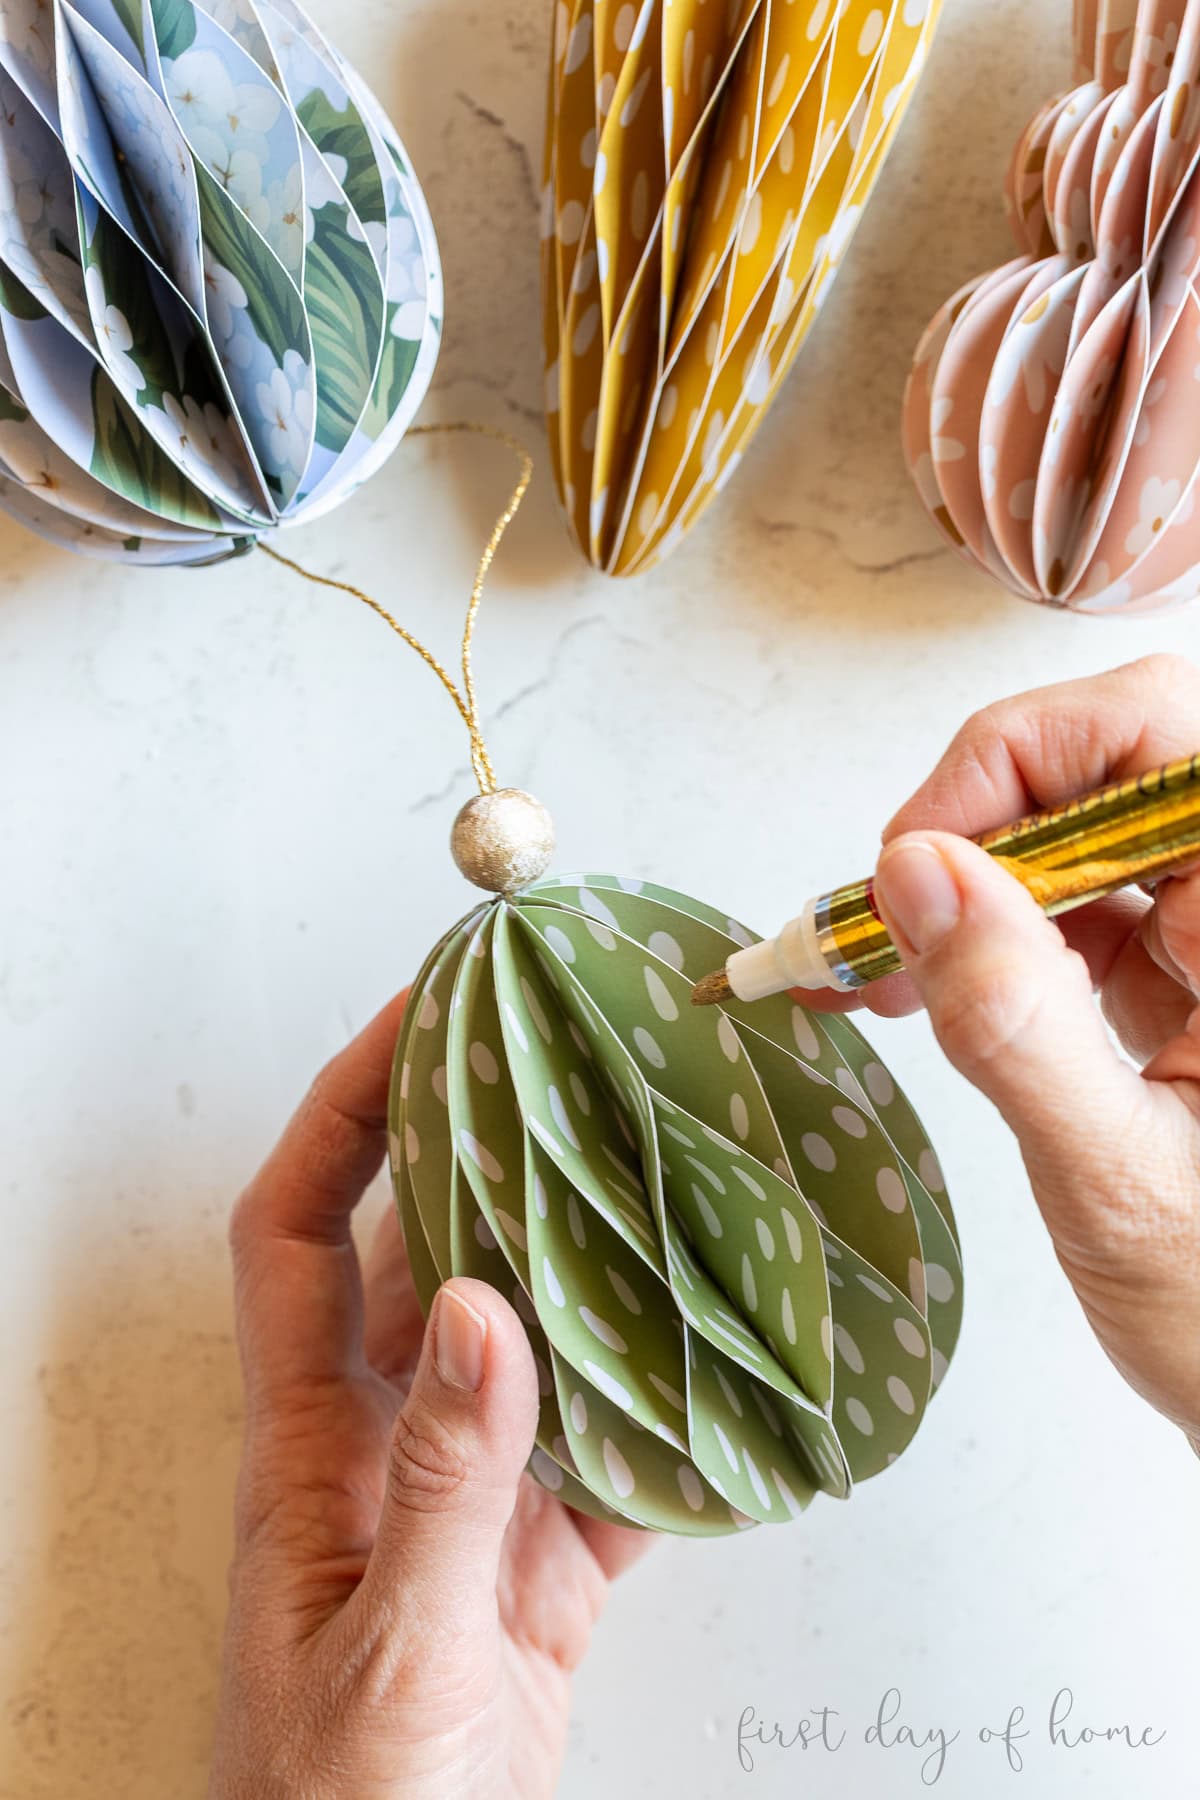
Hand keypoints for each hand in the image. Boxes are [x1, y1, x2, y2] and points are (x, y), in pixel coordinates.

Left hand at [209, 994, 646, 1799]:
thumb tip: (477, 1304)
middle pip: (420, 1254)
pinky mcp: (539, 1573)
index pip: (295, 1231)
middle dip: (481, 1148)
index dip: (342, 1112)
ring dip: (583, 1261)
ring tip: (658, 1170)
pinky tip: (724, 1373)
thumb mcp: (394, 1651)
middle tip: (569, 1058)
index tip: (416, 1016)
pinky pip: (607, 1458)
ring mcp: (467, 1505)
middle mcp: (385, 1448)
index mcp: (310, 1449)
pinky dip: (663, 1412)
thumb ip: (443, 1486)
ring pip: (525, 1339)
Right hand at [850, 654, 1199, 1445]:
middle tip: (882, 916)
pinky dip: (976, 936)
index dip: (1019, 760)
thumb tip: (919, 874)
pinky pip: (1064, 904)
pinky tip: (912, 989)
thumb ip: (1020, 1025)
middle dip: (971, 824)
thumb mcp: (1122, 1183)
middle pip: (1101, 764)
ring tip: (868, 966)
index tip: (919, 859)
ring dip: (959, 883)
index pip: (1151, 733)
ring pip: (1068, 832)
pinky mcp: (1176, 971)